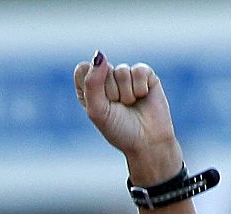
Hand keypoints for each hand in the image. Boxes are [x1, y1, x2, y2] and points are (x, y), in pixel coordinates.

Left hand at [73, 53, 182, 183]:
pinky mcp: (145, 74)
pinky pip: (139, 70)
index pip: (83, 69)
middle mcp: (106, 79)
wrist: (147, 142)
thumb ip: (92, 83)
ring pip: (122, 71)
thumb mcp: (97, 110)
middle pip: (103, 69)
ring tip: (131, 104)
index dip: (92, 86)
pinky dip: (140, 88)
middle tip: (118, 107)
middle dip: (111, 92)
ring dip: (126, 93)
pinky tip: (142, 97)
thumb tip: (100, 55)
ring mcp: (126, 75)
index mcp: (89, 88)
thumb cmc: (119, 129)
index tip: (100, 103)